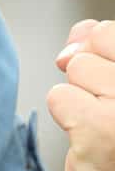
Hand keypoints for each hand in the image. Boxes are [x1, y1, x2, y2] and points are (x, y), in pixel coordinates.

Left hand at [50, 19, 114, 170]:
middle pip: (94, 43)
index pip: (110, 31)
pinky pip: (59, 96)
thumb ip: (104, 51)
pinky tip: (90, 139)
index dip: (98, 51)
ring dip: (79, 97)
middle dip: (88, 72)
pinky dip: (65, 116)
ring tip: (104, 126)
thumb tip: (80, 32)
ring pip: (75, 68)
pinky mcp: (104, 129)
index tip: (108, 84)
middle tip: (107, 108)